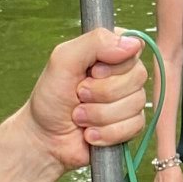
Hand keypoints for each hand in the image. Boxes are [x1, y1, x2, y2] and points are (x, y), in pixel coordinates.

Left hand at [19, 29, 147, 170]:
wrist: (45, 138)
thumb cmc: (51, 97)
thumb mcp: (63, 60)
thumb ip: (95, 42)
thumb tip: (133, 44)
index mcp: (111, 51)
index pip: (134, 47)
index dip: (112, 65)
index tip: (91, 73)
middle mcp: (123, 73)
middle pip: (138, 76)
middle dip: (102, 92)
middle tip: (79, 96)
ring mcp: (129, 99)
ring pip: (136, 103)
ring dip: (100, 115)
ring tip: (79, 117)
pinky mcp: (131, 124)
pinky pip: (135, 125)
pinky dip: (107, 132)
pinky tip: (90, 133)